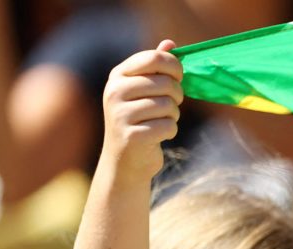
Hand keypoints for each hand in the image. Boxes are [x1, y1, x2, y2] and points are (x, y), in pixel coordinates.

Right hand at [100, 40, 182, 184]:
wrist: (125, 160)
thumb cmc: (140, 119)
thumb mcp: (144, 90)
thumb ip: (155, 67)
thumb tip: (170, 43)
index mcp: (118, 76)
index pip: (153, 58)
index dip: (174, 67)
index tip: (177, 77)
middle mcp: (114, 92)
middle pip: (166, 83)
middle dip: (177, 95)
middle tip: (170, 104)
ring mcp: (120, 114)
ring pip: (168, 105)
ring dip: (173, 115)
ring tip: (159, 120)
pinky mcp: (131, 136)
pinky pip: (168, 126)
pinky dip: (169, 131)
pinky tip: (157, 134)